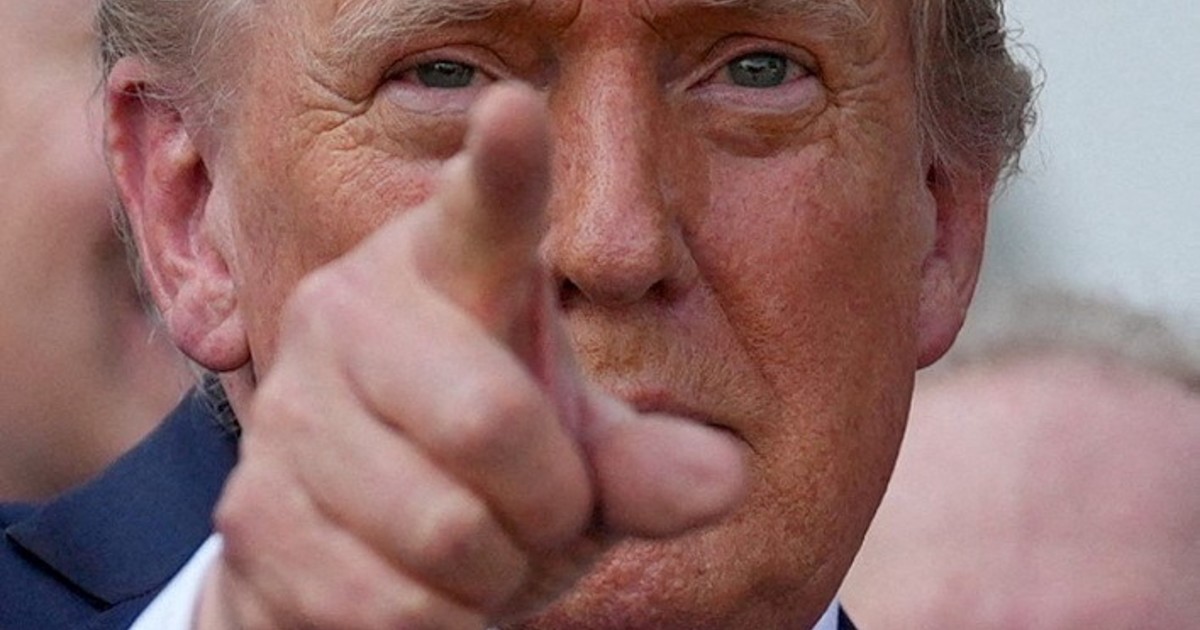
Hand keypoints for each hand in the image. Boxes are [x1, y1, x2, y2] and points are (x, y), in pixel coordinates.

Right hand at [196, 84, 746, 629]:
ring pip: (447, 530)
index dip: (501, 168)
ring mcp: (291, 408)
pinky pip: (388, 604)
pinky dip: (442, 626)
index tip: (514, 114)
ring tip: (479, 552)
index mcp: (447, 267)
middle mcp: (351, 309)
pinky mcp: (253, 511)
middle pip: (490, 420)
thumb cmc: (489, 476)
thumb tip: (721, 479)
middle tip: (540, 510)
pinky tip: (426, 595)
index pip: (484, 210)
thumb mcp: (582, 460)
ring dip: (495, 574)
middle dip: (548, 504)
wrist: (357, 551)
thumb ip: (648, 465)